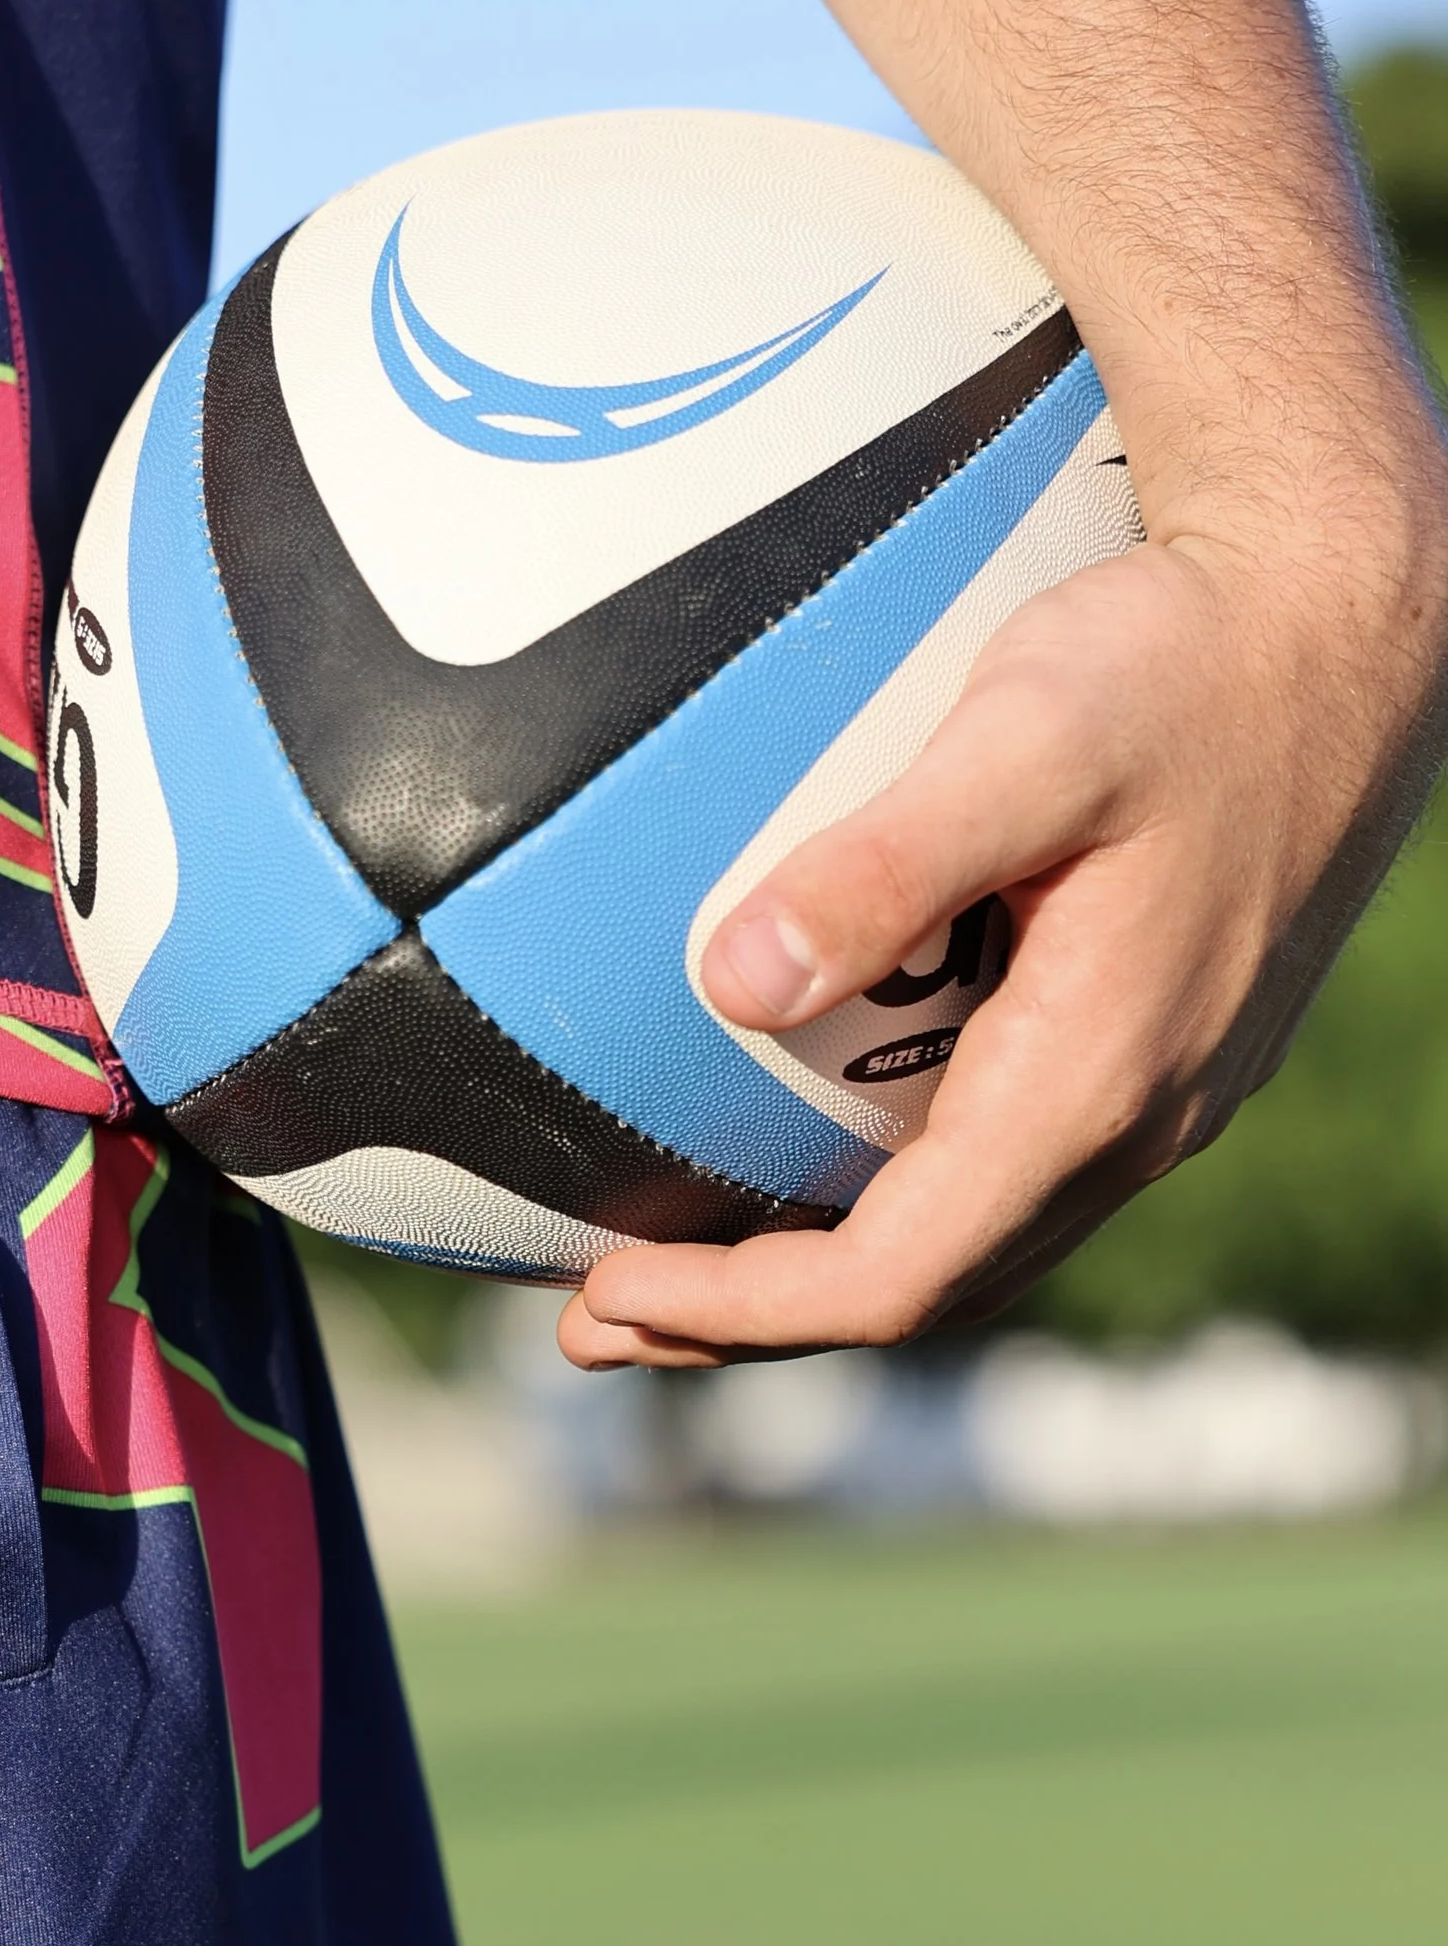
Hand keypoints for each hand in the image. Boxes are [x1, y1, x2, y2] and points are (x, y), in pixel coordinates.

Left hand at [561, 484, 1447, 1368]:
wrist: (1352, 618)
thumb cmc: (1187, 656)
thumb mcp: (1030, 733)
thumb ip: (883, 862)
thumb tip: (730, 983)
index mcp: (1096, 1082)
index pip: (897, 1274)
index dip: (744, 1312)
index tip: (609, 1291)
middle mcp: (1137, 1122)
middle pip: (925, 1292)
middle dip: (754, 1328)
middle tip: (593, 1318)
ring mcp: (1158, 1098)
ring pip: (969, 1246)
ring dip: (817, 1282)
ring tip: (669, 1277)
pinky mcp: (1157, 1049)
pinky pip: (1004, 1177)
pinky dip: (886, 1207)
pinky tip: (804, 1160)